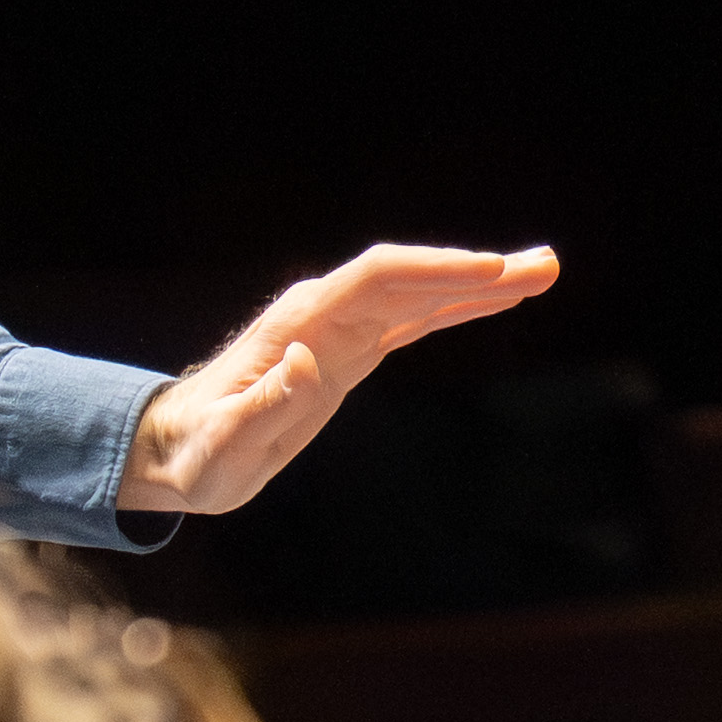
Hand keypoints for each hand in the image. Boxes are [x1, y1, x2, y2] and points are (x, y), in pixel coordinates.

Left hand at [117, 243, 561, 515]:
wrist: (176, 448)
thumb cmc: (197, 454)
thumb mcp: (222, 447)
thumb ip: (264, 407)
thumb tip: (307, 360)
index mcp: (299, 326)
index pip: (378, 283)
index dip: (436, 273)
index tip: (493, 274)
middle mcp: (322, 314)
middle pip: (408, 276)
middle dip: (475, 271)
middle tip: (545, 266)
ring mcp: (338, 327)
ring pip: (417, 293)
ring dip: (478, 283)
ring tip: (541, 273)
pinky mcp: (350, 349)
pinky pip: (413, 318)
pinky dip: (456, 306)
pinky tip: (495, 300)